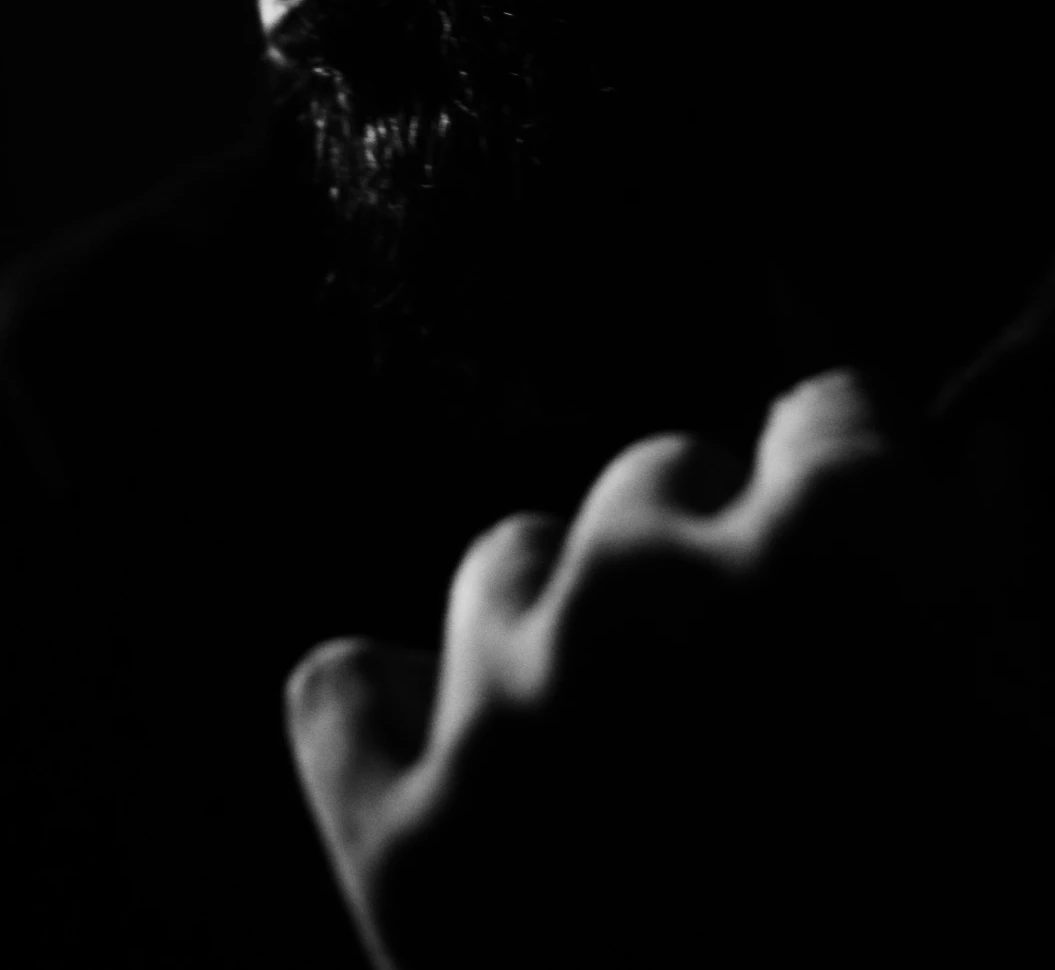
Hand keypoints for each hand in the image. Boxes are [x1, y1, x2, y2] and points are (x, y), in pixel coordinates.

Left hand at [286, 372, 955, 967]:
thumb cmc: (963, 943)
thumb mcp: (1023, 751)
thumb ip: (973, 585)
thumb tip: (964, 465)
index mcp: (846, 555)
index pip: (832, 415)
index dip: (862, 498)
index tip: (868, 561)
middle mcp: (655, 589)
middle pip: (660, 474)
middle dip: (713, 557)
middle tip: (764, 696)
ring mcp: (508, 710)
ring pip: (510, 559)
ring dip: (570, 630)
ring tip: (636, 756)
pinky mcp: (401, 846)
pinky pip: (346, 693)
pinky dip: (396, 720)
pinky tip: (461, 771)